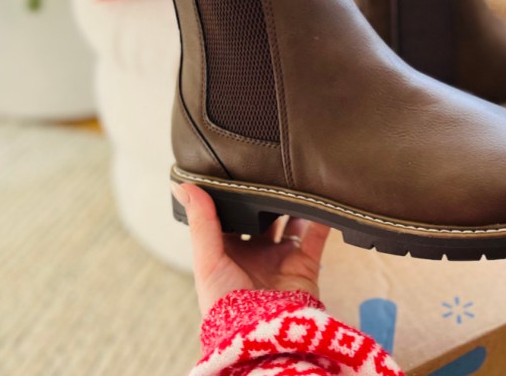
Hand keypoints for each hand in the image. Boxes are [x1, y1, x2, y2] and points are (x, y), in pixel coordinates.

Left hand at [171, 182, 331, 314]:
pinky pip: (316, 236)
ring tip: (293, 180)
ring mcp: (281, 259)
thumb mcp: (207, 260)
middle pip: (262, 217)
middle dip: (266, 197)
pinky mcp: (305, 265)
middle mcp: (255, 254)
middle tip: (268, 171)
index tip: (235, 171)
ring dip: (293, 203)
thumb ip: (201, 221)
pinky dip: (322, 218)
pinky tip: (321, 199)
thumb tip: (183, 185)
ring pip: (290, 222)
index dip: (232, 197)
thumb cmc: (226, 306)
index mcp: (227, 254)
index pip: (228, 218)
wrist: (262, 334)